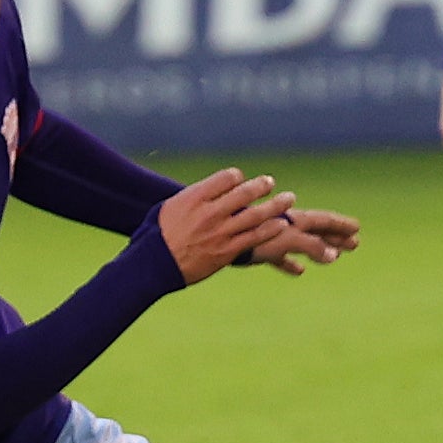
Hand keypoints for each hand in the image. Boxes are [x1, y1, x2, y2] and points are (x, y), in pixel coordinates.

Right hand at [154, 167, 298, 283]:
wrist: (154, 265)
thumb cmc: (156, 236)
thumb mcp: (168, 207)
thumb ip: (191, 198)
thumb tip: (205, 191)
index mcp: (195, 197)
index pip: (225, 178)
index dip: (236, 176)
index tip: (240, 179)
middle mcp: (210, 212)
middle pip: (244, 193)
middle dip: (261, 186)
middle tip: (270, 182)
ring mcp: (220, 232)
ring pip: (255, 215)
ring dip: (275, 205)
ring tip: (289, 198)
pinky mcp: (227, 251)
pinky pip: (254, 238)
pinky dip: (270, 230)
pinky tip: (281, 224)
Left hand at [237, 205, 361, 273]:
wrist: (215, 235)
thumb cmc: (251, 235)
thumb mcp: (285, 240)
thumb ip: (310, 246)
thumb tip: (334, 255)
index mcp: (292, 220)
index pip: (322, 221)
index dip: (340, 226)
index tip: (357, 228)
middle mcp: (283, 225)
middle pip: (316, 231)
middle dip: (336, 237)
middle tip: (355, 243)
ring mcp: (271, 235)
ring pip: (301, 243)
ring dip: (319, 249)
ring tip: (334, 257)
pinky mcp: (257, 248)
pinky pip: (281, 256)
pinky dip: (292, 262)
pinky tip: (299, 271)